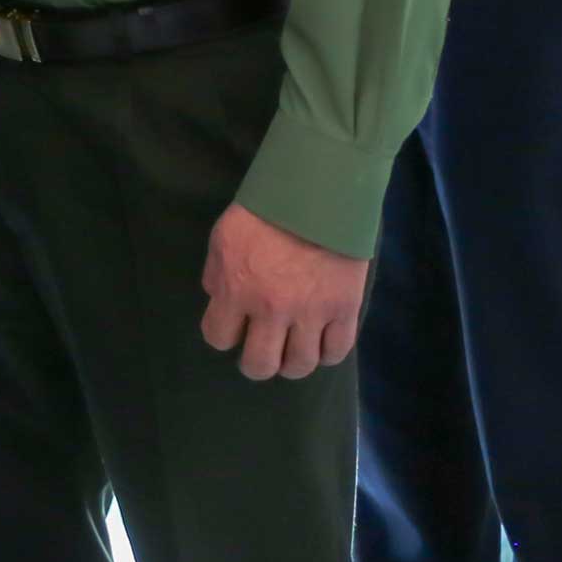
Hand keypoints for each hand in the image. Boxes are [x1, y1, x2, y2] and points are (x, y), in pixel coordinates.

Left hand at [200, 203, 367, 379]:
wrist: (319, 195)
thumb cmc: (263, 213)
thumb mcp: (223, 238)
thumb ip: (217, 275)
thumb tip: (219, 301)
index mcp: (237, 290)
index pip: (218, 337)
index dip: (222, 334)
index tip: (230, 328)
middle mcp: (273, 310)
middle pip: (260, 364)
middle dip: (255, 363)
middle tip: (259, 351)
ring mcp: (312, 313)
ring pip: (300, 365)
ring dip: (291, 363)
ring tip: (290, 351)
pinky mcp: (345, 309)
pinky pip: (337, 351)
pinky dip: (326, 354)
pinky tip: (318, 345)